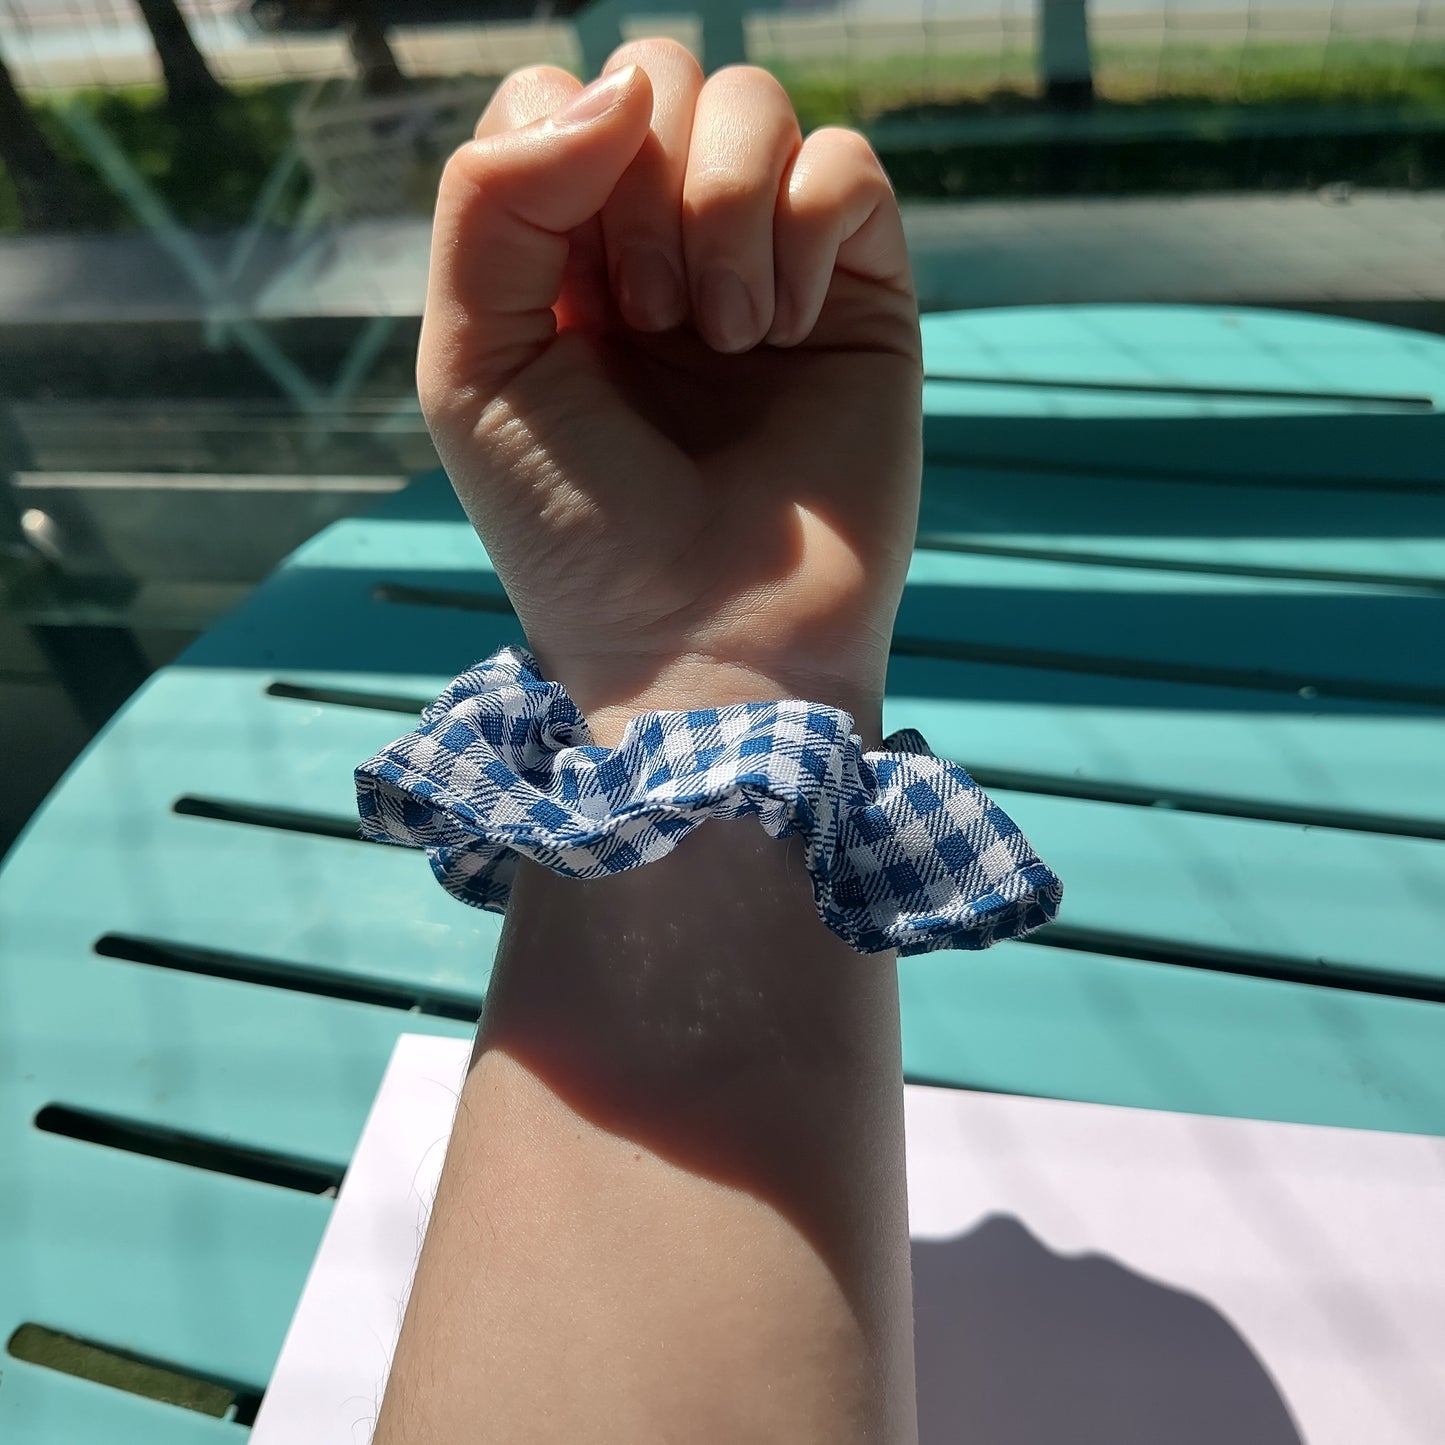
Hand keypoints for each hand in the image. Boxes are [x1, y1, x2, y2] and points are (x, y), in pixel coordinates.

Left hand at [418, 41, 921, 743]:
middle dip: (648, 184)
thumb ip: (494, 204)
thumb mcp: (474, 368)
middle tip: (652, 318)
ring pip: (757, 102)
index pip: (556, 95)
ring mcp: (767, 263)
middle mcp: (663, 241)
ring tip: (728, 337)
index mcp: (562, 256)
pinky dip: (808, 236)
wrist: (702, 641)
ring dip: (726, 213)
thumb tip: (619, 88)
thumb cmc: (577, 529)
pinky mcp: (861, 295)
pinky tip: (789, 335)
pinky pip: (847, 169)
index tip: (580, 294)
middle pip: (660, 72)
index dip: (564, 155)